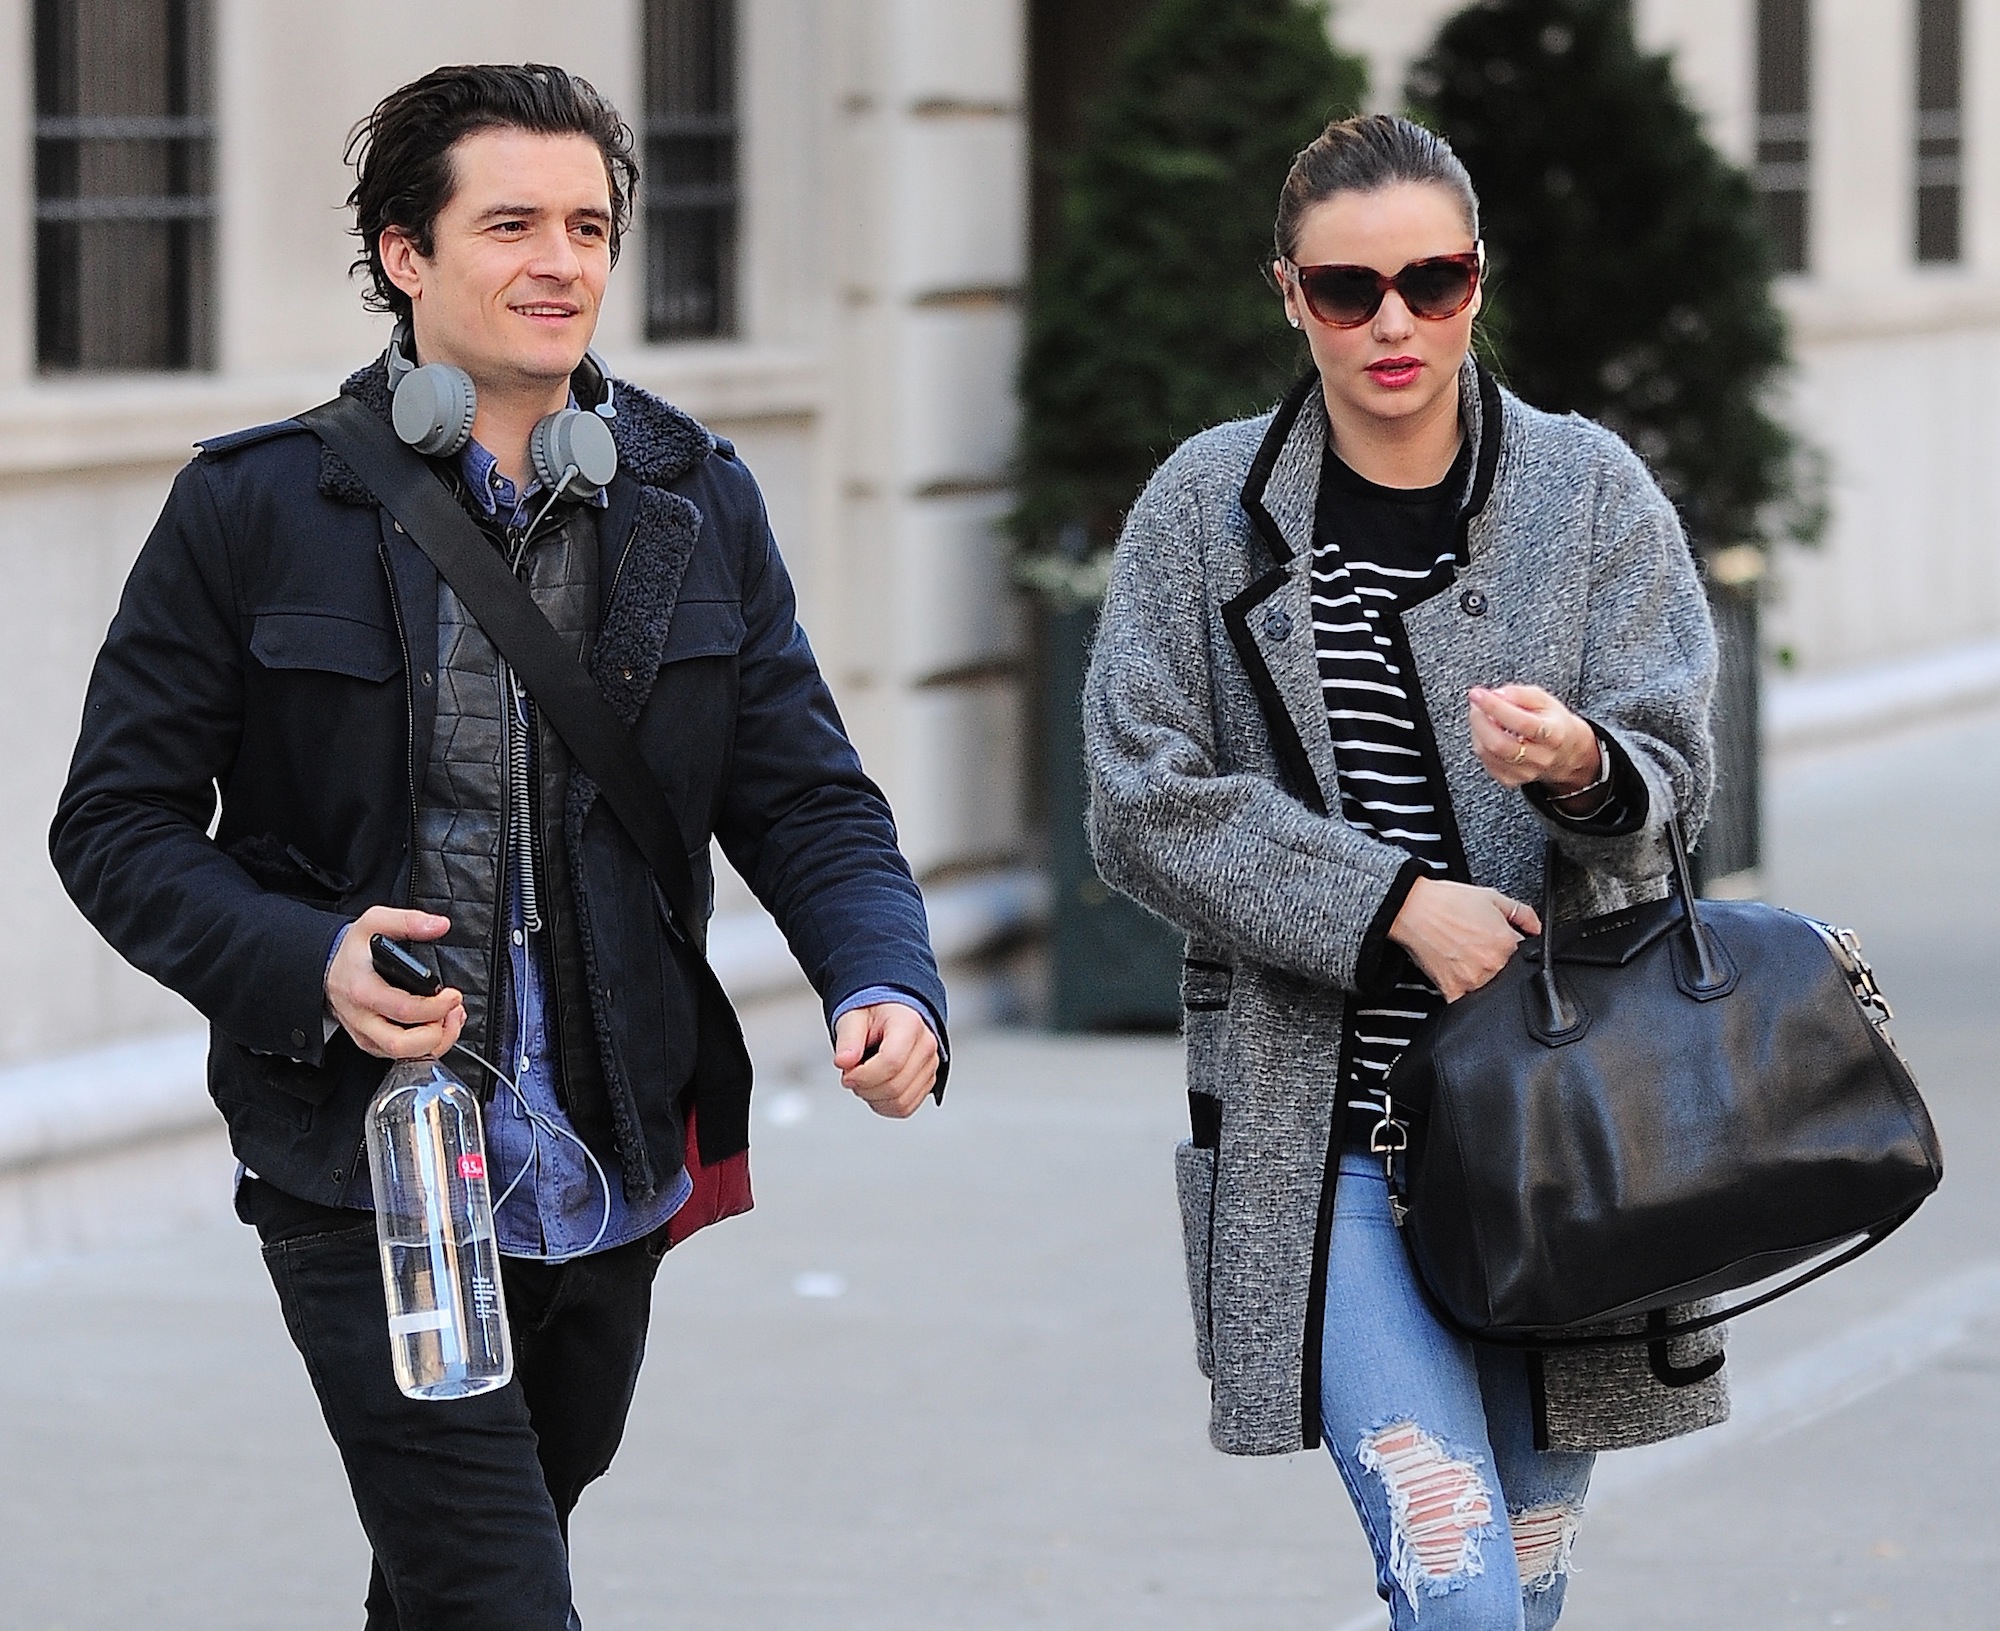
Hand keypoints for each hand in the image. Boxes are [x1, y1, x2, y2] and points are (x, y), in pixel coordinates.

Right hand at [325, 906, 466, 1059]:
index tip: (453, 995)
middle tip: (452, 1011)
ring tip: (449, 1017)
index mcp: (363, 989)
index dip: (436, 1006)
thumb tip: (439, 925)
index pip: (404, 1009)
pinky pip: (402, 1055)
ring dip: (437, 1041)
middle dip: (438, 1032)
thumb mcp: (375, 922)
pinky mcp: (371, 1043)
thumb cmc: (352, 949)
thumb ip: (408, 921)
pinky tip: (438, 1024)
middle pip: (402, 1045)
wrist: (325, 967)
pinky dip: (427, 1045)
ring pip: (404, 1055)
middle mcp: (362, 1018)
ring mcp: (365, 1034)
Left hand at [832, 1002, 938, 1118]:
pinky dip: (884, 1106)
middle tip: (851, 1075)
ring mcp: (929, 1066)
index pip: (891, 1062)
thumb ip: (847, 1039)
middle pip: (895, 1086)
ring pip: (901, 1102)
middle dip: (865, 1088)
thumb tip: (843, 1062)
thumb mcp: (853, 1018)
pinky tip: (874, 1089)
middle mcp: (926, 1046)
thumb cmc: (872, 1015)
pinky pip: (905, 1108)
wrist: (888, 1015)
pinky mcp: (928, 1083)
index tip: (847, 1073)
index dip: (864, 1075)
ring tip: (864, 1080)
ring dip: (873, 1099)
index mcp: (909, 1024)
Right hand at [1388, 876, 1540, 1001]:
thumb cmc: (1446, 902)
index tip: (1499, 942)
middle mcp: (1493, 965)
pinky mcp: (1452, 991)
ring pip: (1490, 988)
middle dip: (1497, 962)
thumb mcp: (1491, 897)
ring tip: (1464, 957)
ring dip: (1482, 977)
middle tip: (1478, 947)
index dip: (1513, 947)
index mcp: (1506, 943)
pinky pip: (1467, 1002)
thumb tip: (1537, 927)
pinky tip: (1457, 974)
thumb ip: (1521, 913)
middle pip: (1508, 973)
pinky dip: (1465, 993)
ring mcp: (1473, 981)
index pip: (1525, 954)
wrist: (1412, 909)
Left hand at [1468, 685, 1598, 793]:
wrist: (1566, 753)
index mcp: (1554, 734)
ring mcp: (1526, 772)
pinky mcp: (1511, 780)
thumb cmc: (1552, 722)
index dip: (1495, 707)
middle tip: (1476, 704)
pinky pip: (1486, 761)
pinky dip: (1480, 743)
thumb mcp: (1544, 700)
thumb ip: (1520, 694)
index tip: (1477, 694)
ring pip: (1488, 753)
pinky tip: (1487, 732)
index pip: (1522, 722)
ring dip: (1477, 730)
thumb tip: (1496, 695)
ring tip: (1482, 715)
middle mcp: (1541, 757)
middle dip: (1480, 720)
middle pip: (1500, 744)